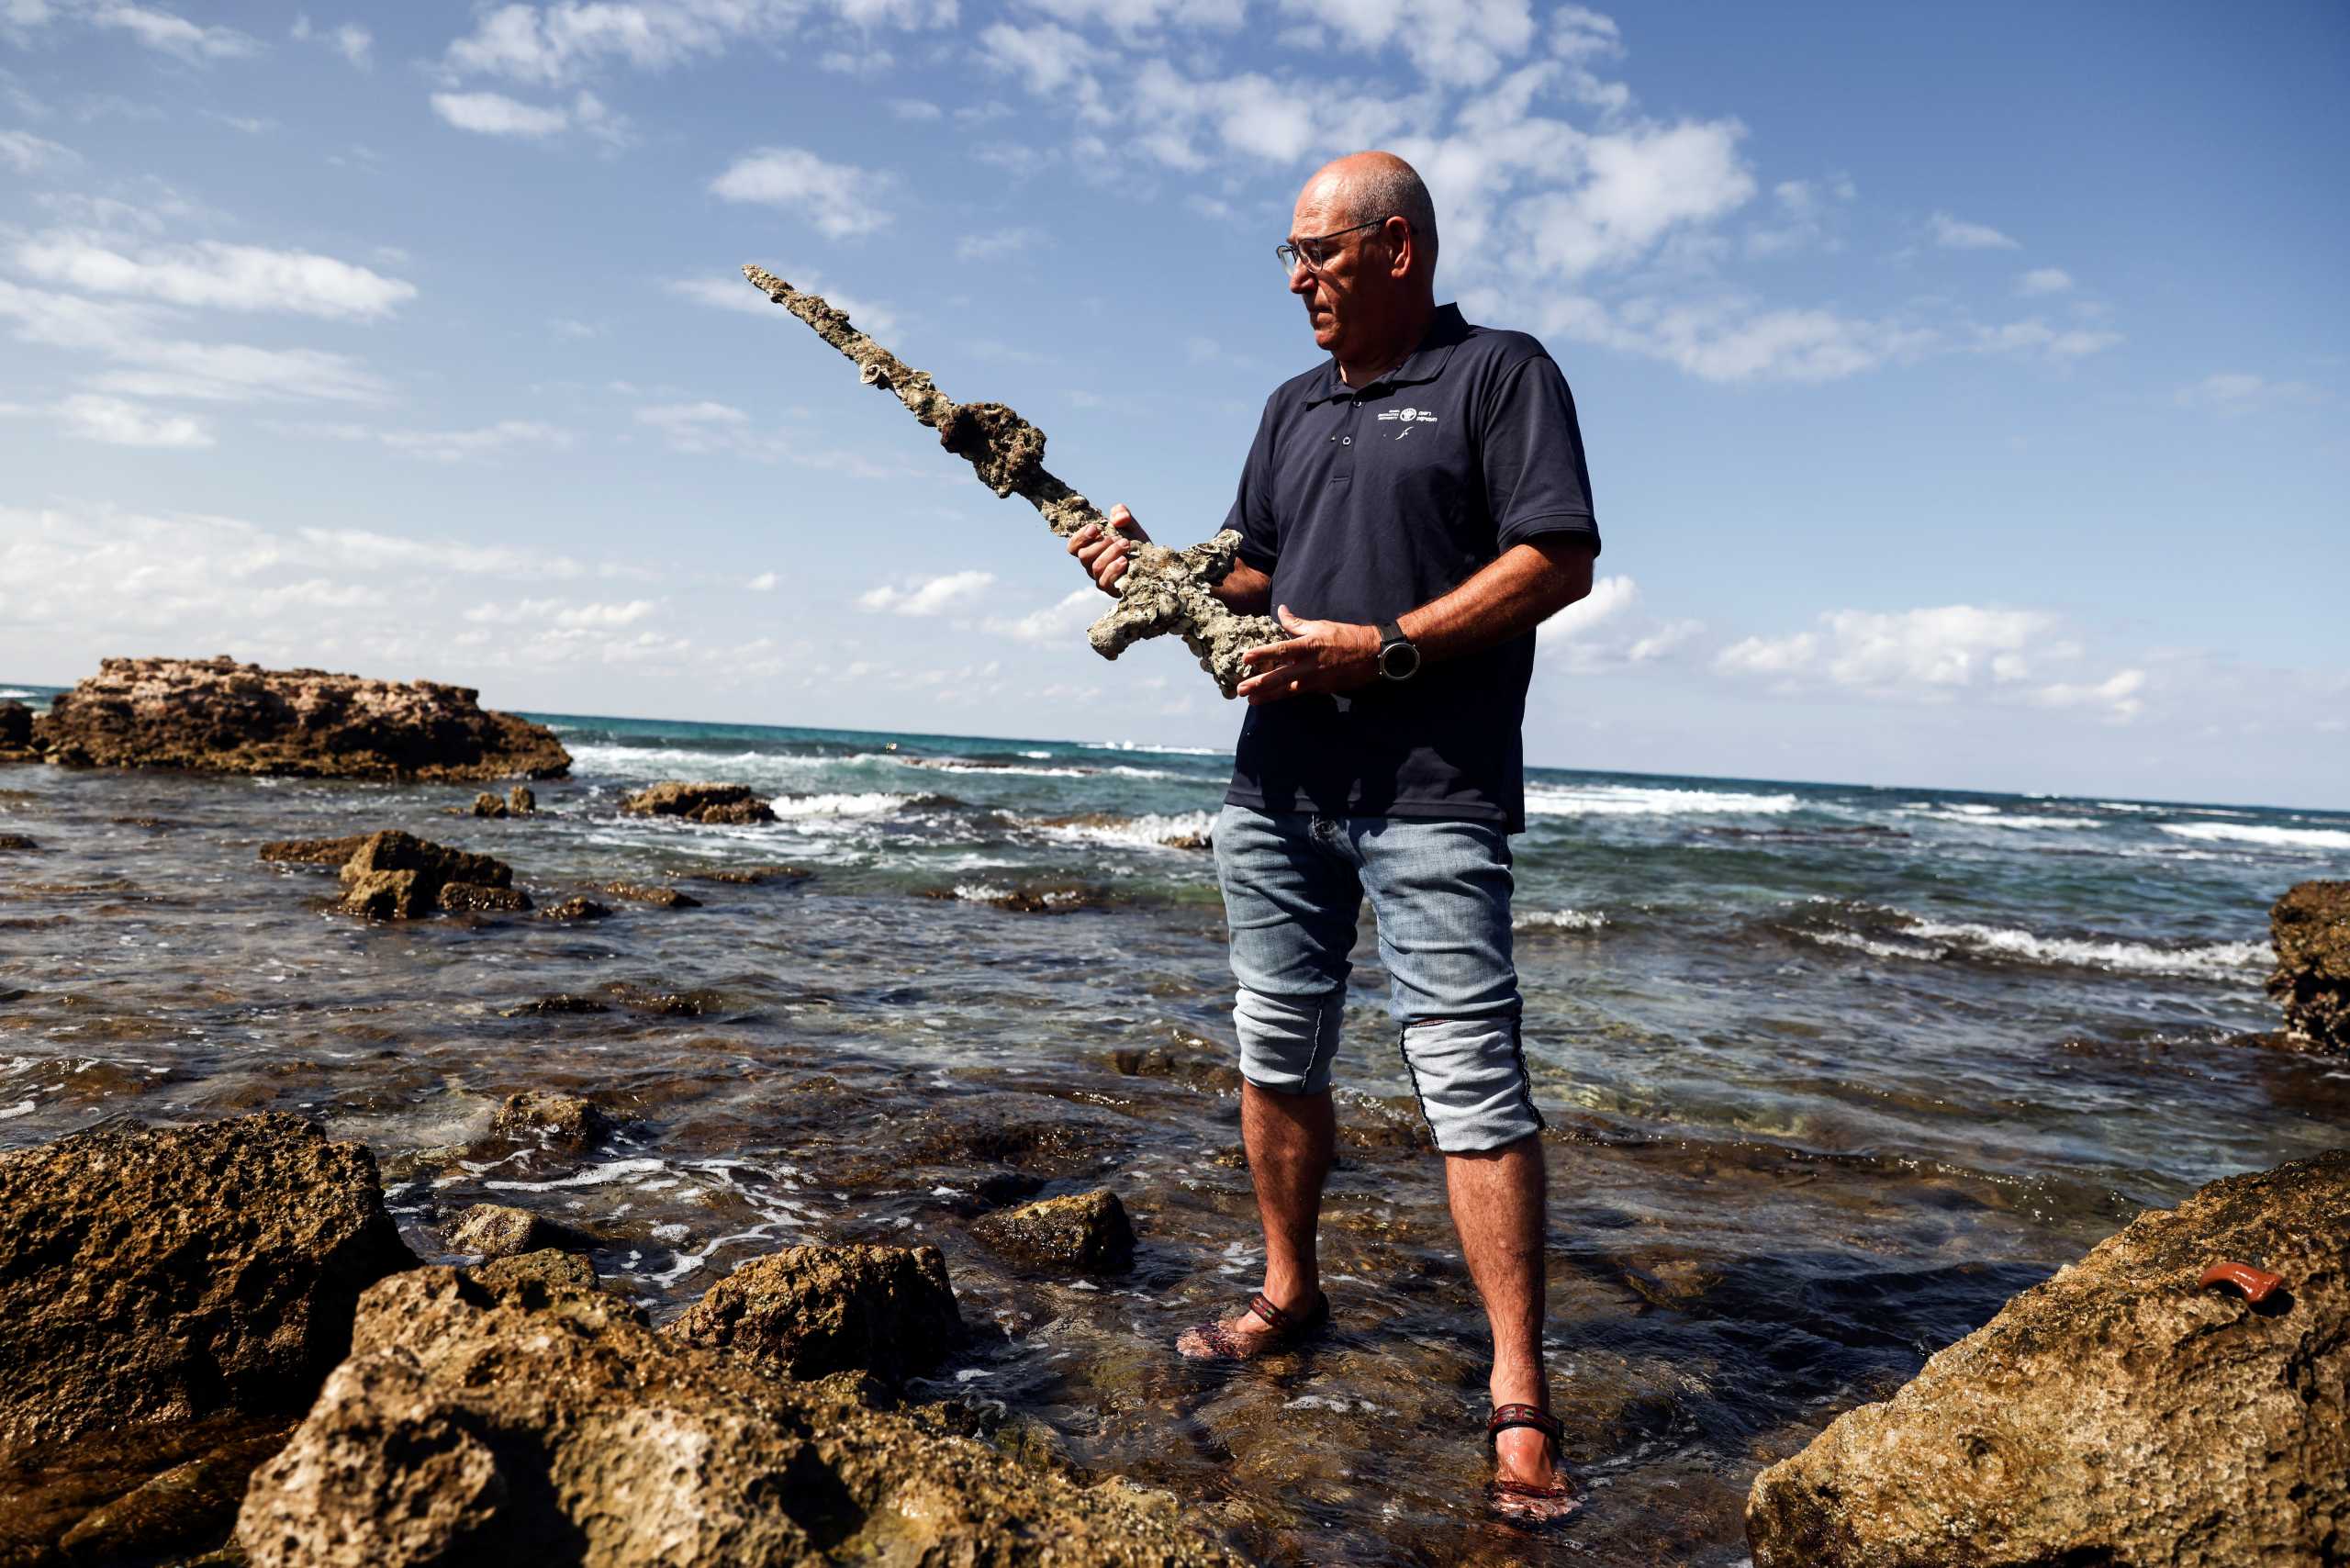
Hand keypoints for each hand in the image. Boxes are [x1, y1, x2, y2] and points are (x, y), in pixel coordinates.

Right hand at [1067, 504, 1149, 595]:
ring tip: (1126, 544)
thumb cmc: (1137, 544)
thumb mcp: (1130, 525)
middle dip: (1101, 543)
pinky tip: (1125, 560)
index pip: (1073, 547)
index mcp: (1091, 549)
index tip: (1095, 528)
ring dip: (1111, 553)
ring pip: (1096, 567)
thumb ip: (1122, 514)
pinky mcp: (1111, 589)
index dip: (1079, 537)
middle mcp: (1092, 565)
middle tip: (1119, 538)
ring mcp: (1100, 578)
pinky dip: (1114, 569)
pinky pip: (1105, 581)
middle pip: (1083, 556)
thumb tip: (1117, 519)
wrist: (1154, 565)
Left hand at [1235, 605, 1379, 705]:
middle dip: (1259, 684)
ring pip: (1287, 690)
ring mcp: (1315, 681)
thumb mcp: (1320, 625)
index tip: (1245, 658)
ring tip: (1252, 700)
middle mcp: (1309, 666)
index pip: (1281, 651)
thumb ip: (1297, 623)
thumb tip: (1281, 610)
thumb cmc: (1346, 637)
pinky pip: (1299, 693)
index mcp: (1308, 647)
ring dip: (1268, 696)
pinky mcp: (1321, 690)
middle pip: (1279, 677)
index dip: (1262, 654)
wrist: (1372, 655)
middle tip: (1241, 689)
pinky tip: (1273, 700)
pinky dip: (1285, 696)